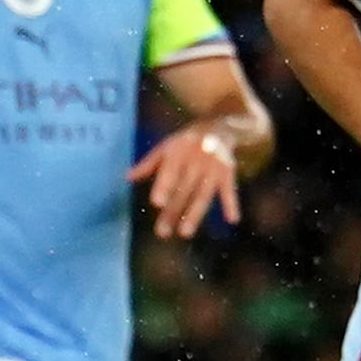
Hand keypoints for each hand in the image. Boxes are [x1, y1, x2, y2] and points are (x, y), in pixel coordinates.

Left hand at [131, 121, 245, 239]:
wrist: (218, 127)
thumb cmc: (185, 142)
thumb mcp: (166, 147)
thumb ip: (148, 163)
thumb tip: (127, 177)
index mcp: (178, 153)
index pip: (169, 173)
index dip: (163, 187)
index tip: (157, 203)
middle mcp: (195, 160)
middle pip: (183, 190)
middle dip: (172, 212)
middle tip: (162, 233)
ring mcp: (213, 168)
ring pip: (202, 195)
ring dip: (194, 215)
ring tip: (185, 233)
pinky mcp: (227, 173)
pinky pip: (229, 191)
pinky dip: (231, 204)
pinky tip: (232, 219)